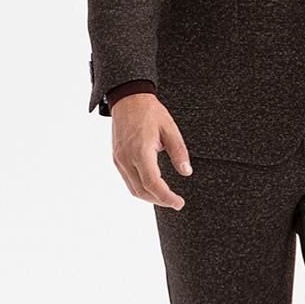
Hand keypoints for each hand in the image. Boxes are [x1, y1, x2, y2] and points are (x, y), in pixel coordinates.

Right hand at [110, 92, 191, 208]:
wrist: (129, 100)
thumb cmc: (149, 112)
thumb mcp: (170, 129)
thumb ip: (179, 152)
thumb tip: (186, 171)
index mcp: (140, 151)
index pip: (152, 183)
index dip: (166, 197)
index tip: (178, 203)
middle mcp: (126, 158)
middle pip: (142, 191)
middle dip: (160, 200)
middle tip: (176, 202)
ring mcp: (119, 160)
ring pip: (134, 189)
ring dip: (150, 197)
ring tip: (166, 197)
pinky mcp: (117, 159)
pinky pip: (128, 181)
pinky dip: (141, 189)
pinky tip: (152, 188)